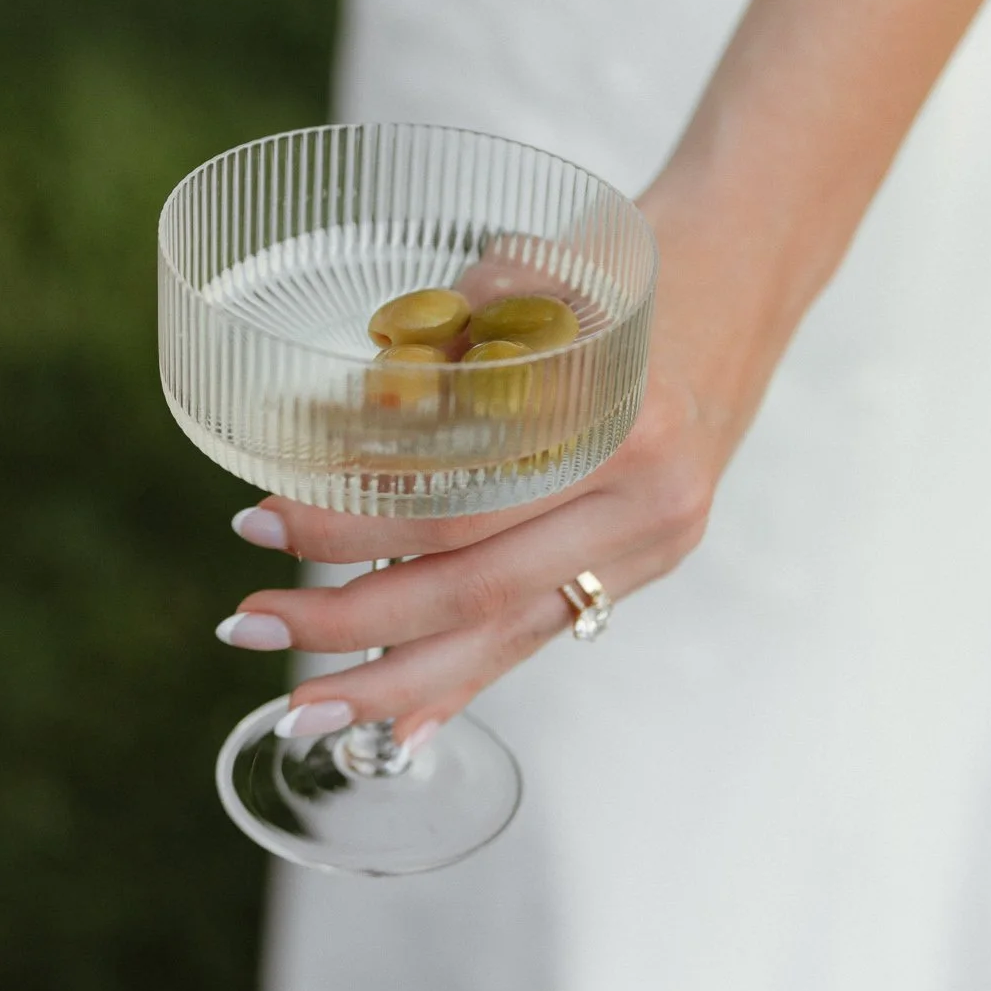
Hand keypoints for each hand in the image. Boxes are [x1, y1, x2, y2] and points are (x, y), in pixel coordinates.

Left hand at [215, 227, 726, 747]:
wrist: (742, 278)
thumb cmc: (621, 267)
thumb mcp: (529, 277)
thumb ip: (440, 349)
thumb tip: (320, 429)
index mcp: (621, 422)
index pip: (461, 503)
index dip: (351, 522)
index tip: (259, 517)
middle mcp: (647, 501)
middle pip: (474, 589)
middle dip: (348, 618)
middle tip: (248, 625)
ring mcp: (653, 545)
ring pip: (505, 637)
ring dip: (393, 678)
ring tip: (302, 704)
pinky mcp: (643, 566)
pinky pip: (541, 634)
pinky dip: (465, 678)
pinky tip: (402, 723)